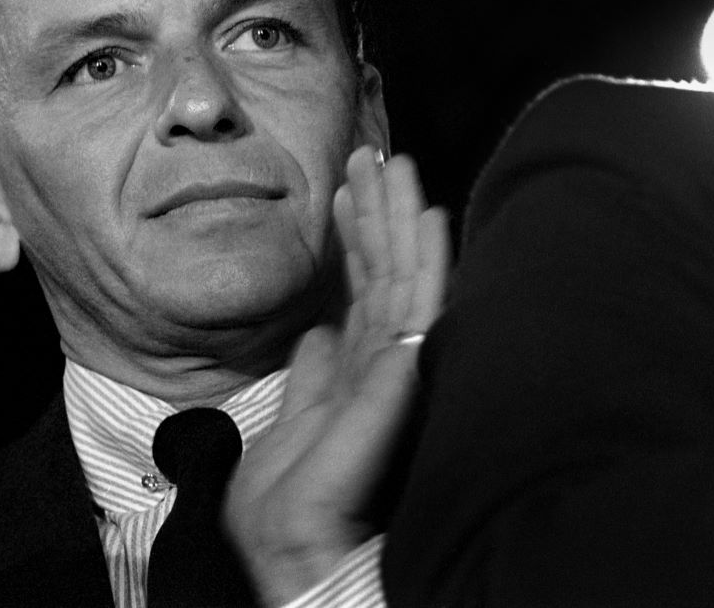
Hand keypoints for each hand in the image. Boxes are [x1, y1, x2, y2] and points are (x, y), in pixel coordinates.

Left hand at [224, 146, 449, 605]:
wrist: (316, 591)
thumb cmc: (300, 534)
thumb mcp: (285, 444)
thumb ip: (311, 386)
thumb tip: (320, 332)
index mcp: (353, 387)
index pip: (359, 300)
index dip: (357, 243)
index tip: (351, 188)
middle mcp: (380, 382)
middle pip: (382, 285)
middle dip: (378, 217)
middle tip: (376, 149)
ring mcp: (394, 392)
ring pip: (401, 288)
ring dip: (399, 221)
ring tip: (396, 161)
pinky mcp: (400, 404)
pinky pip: (414, 323)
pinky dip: (424, 268)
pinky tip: (428, 218)